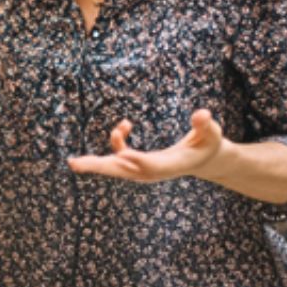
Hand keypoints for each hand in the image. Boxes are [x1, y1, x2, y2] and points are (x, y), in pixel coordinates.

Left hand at [68, 111, 227, 183]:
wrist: (204, 159)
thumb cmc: (208, 143)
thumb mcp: (212, 133)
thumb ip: (206, 125)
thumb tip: (202, 115)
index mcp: (173, 166)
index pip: (152, 166)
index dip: (137, 161)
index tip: (122, 155)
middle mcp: (154, 171)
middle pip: (124, 172)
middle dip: (100, 167)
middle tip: (75, 164)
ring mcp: (144, 170)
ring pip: (116, 168)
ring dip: (95, 162)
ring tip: (73, 162)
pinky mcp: (139, 164)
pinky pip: (120, 156)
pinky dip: (117, 141)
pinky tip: (124, 126)